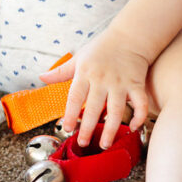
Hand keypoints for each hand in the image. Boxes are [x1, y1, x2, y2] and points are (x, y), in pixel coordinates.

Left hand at [38, 28, 150, 148]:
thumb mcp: (79, 58)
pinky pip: (140, 103)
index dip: (70, 114)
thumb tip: (41, 77)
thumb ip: (61, 71)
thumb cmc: (102, 48)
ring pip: (116, 110)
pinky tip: (133, 128)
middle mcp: (102, 79)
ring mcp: (121, 83)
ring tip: (105, 144)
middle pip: (93, 108)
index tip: (67, 128)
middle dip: (87, 128)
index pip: (75, 97)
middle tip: (83, 143)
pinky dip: (139, 117)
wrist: (130, 36)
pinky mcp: (137, 84)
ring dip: (110, 129)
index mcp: (85, 73)